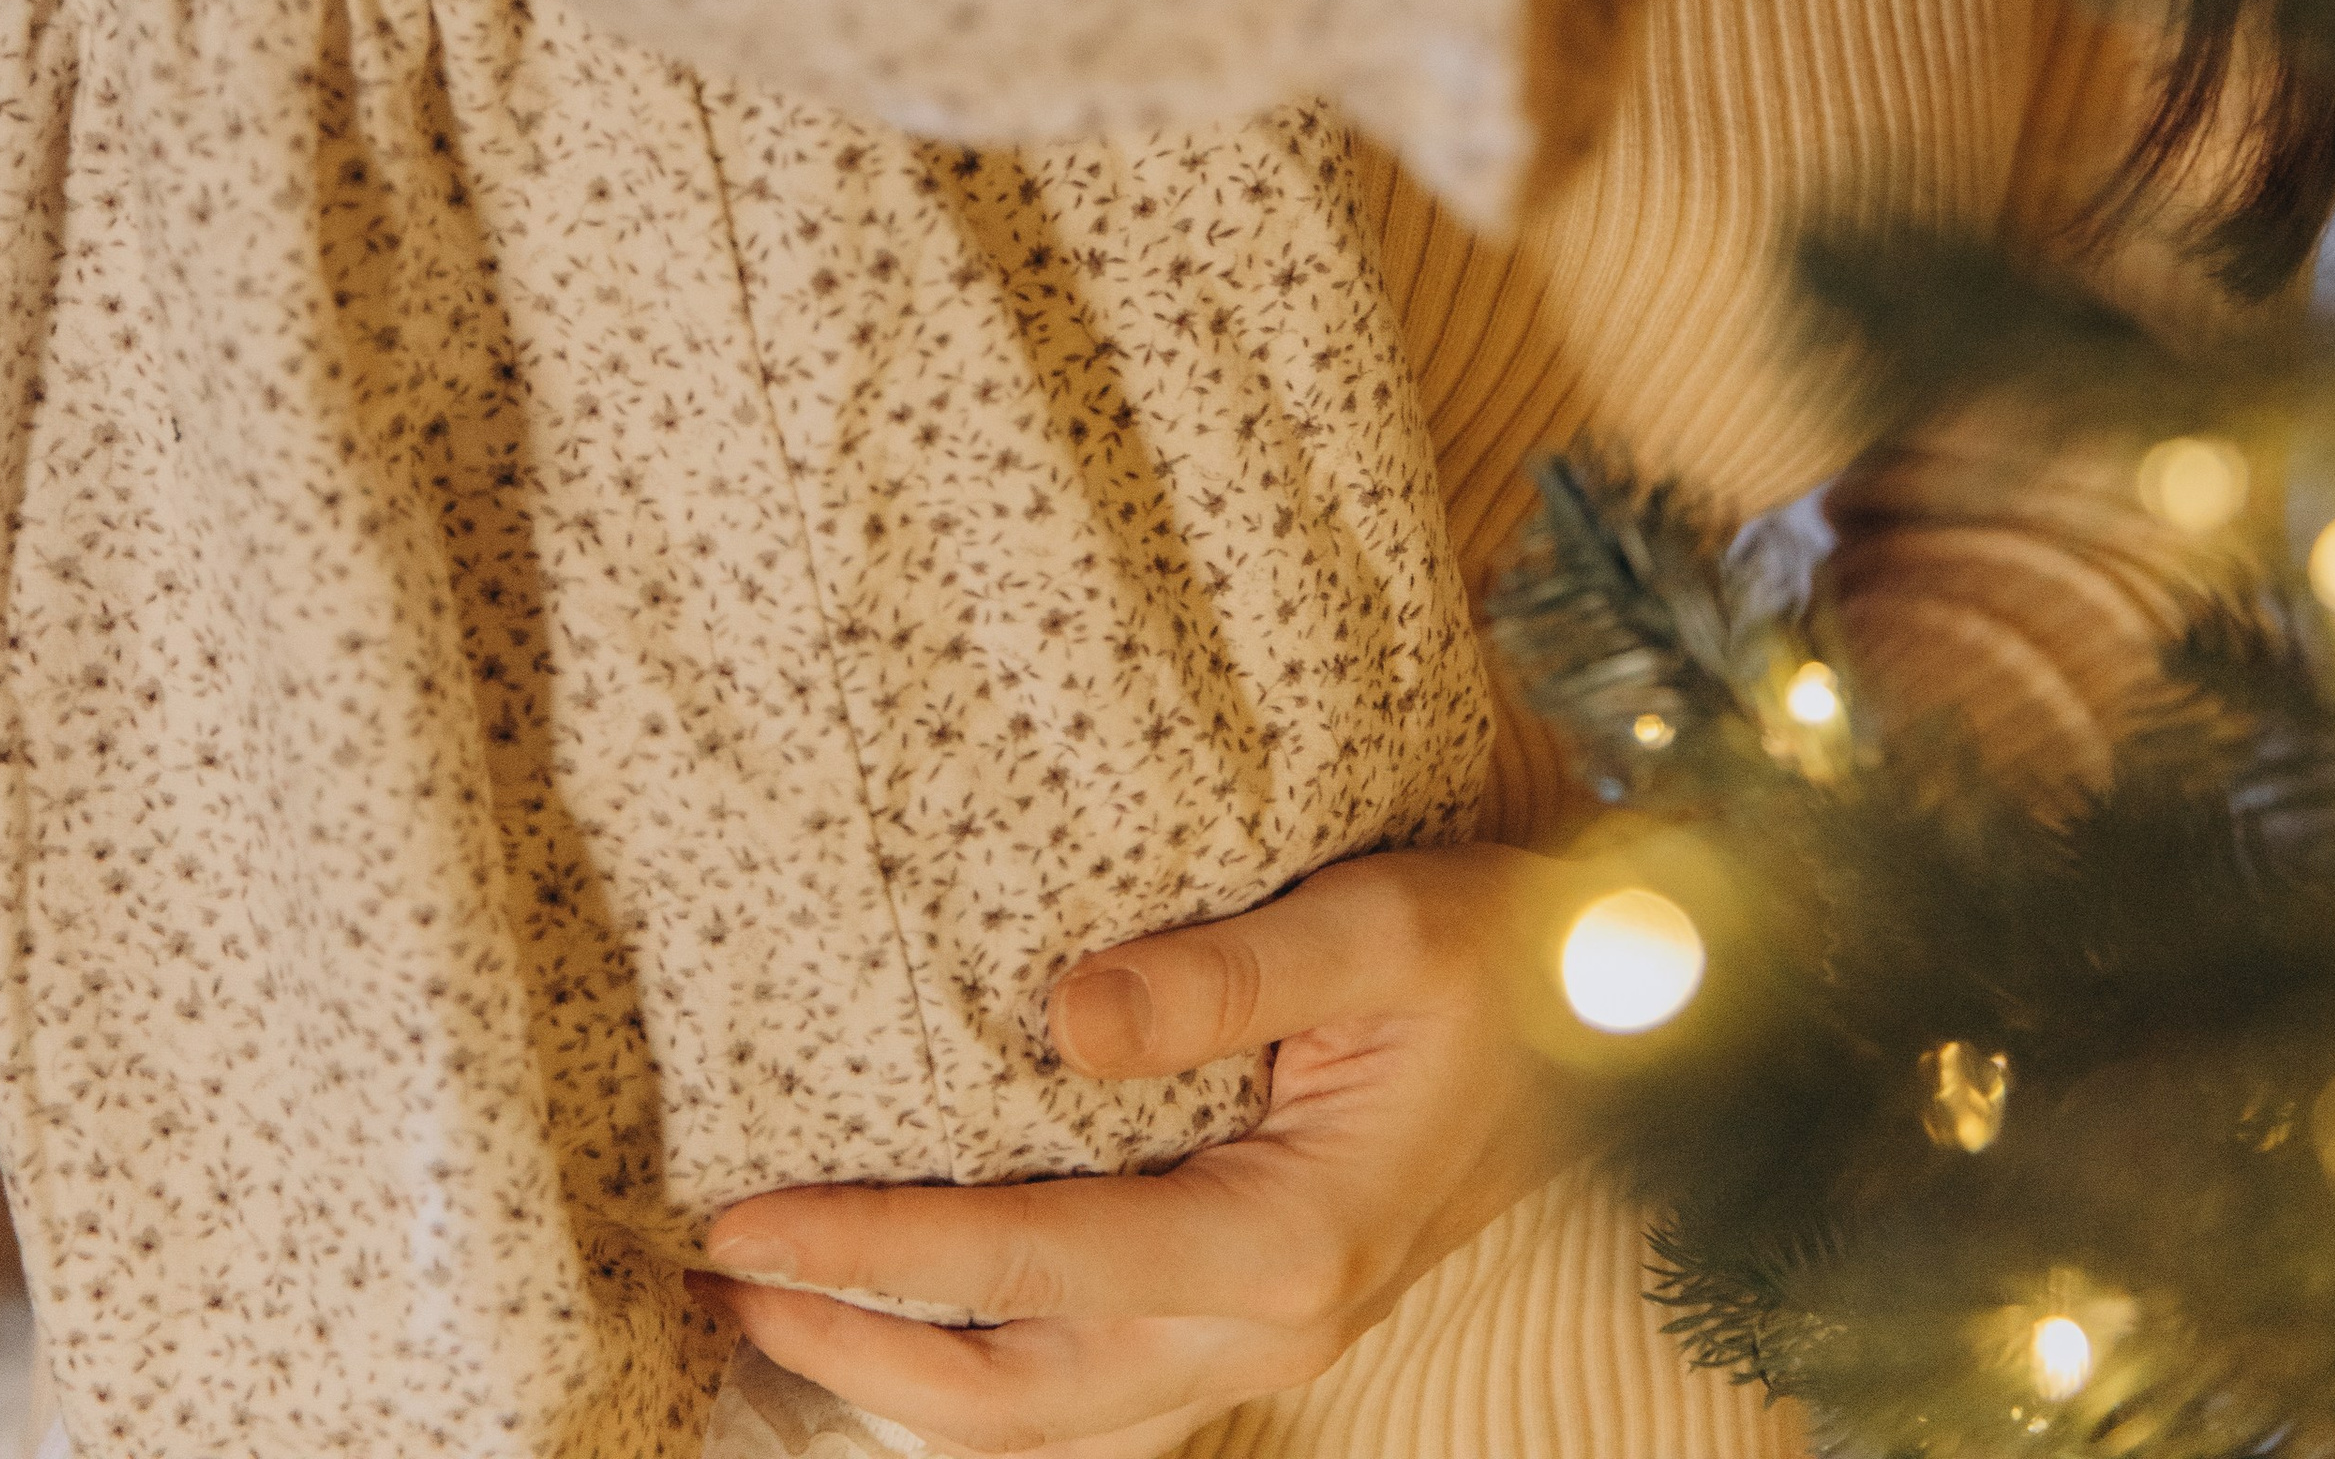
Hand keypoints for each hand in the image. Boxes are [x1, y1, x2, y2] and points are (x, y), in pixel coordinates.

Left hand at [696, 846, 1560, 1457]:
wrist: (1619, 1009)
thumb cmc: (1503, 949)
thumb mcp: (1377, 924)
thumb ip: (1221, 973)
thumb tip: (1058, 1016)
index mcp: (1287, 1242)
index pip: (1031, 1270)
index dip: (876, 1252)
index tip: (744, 1218)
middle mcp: (1270, 1324)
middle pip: (1019, 1401)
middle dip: (854, 1351)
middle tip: (715, 1282)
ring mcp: (1271, 1337)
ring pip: (1056, 1422)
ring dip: (907, 1381)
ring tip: (774, 1309)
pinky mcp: (1265, 1310)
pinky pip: (1100, 1386)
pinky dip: (990, 1371)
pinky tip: (917, 1312)